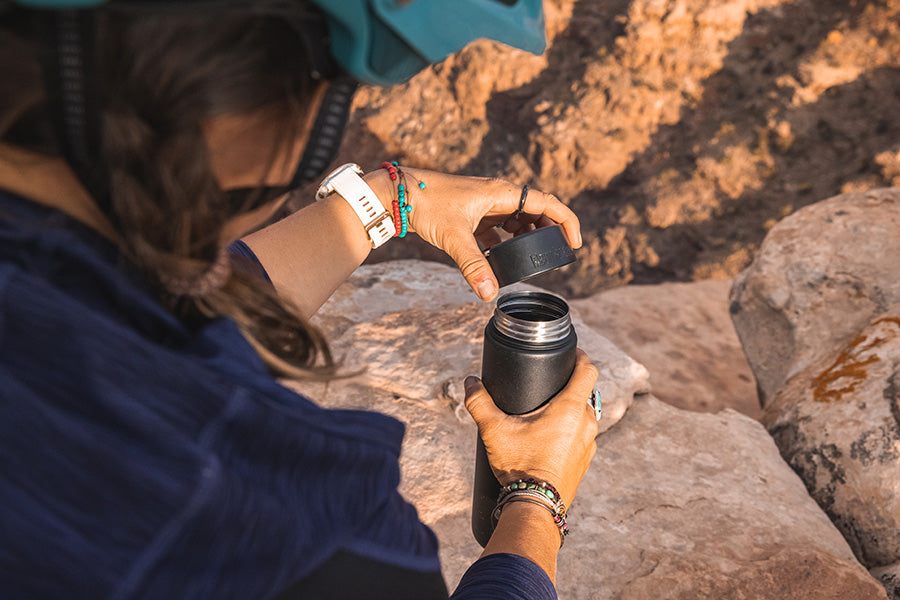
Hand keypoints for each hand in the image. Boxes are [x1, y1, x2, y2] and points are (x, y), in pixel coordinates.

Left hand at [372, 168, 581, 301]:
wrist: (400, 196)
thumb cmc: (427, 206)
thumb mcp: (454, 237)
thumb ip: (473, 266)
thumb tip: (488, 294)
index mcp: (502, 193)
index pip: (547, 203)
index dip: (566, 222)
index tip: (574, 243)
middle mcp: (498, 195)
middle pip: (536, 211)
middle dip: (549, 232)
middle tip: (555, 255)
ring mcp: (486, 204)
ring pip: (518, 219)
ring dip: (527, 237)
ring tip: (531, 259)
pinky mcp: (475, 213)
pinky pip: (500, 227)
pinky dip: (506, 242)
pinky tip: (501, 260)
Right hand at [464, 349, 598, 506]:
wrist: (535, 506)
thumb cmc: (520, 465)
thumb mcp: (494, 430)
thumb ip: (479, 403)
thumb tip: (469, 383)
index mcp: (570, 408)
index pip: (588, 371)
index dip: (581, 358)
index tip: (572, 353)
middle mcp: (586, 423)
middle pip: (585, 393)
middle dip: (569, 387)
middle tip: (549, 385)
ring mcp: (589, 444)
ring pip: (585, 417)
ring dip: (571, 411)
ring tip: (547, 413)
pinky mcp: (585, 462)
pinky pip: (582, 438)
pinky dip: (570, 433)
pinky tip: (551, 439)